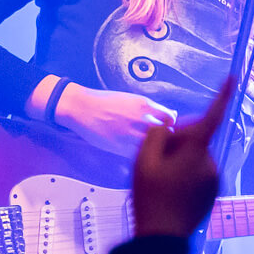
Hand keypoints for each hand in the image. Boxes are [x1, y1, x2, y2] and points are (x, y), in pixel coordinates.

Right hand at [55, 84, 179, 156]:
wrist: (81, 107)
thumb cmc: (105, 101)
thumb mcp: (130, 99)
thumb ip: (149, 108)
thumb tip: (169, 114)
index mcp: (143, 104)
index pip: (169, 118)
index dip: (171, 124)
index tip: (169, 128)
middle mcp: (139, 119)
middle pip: (166, 134)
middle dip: (167, 138)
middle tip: (164, 141)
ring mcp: (129, 135)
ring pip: (153, 146)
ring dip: (155, 148)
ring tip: (153, 148)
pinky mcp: (119, 147)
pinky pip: (138, 154)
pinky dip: (141, 154)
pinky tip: (139, 152)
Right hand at [132, 79, 232, 237]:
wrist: (162, 237)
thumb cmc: (150, 196)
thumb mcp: (143, 160)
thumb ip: (157, 136)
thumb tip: (169, 127)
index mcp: (196, 151)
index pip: (211, 117)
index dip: (222, 95)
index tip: (233, 76)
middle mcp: (211, 162)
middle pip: (196, 137)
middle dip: (178, 140)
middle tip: (155, 157)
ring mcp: (214, 179)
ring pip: (196, 156)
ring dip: (180, 158)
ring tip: (159, 178)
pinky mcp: (212, 192)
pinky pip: (198, 172)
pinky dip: (185, 173)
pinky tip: (169, 188)